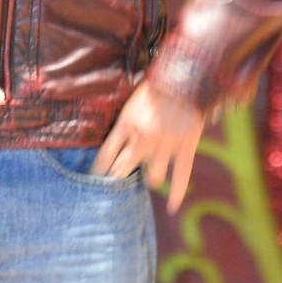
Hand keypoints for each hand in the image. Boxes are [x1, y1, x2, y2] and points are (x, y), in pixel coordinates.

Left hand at [97, 83, 205, 213]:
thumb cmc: (157, 85)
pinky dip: (177, 192)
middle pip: (123, 170)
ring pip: (152, 177)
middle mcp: (143, 138)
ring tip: (146, 182)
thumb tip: (117, 146)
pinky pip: (181, 176)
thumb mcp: (132, 101)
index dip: (98, 171)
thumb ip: (124, 124)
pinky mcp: (186, 146)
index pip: (106, 156)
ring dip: (148, 181)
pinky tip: (172, 206)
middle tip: (113, 191)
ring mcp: (165, 144)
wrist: (187, 75)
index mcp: (126, 124)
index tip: (94, 181)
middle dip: (117, 180)